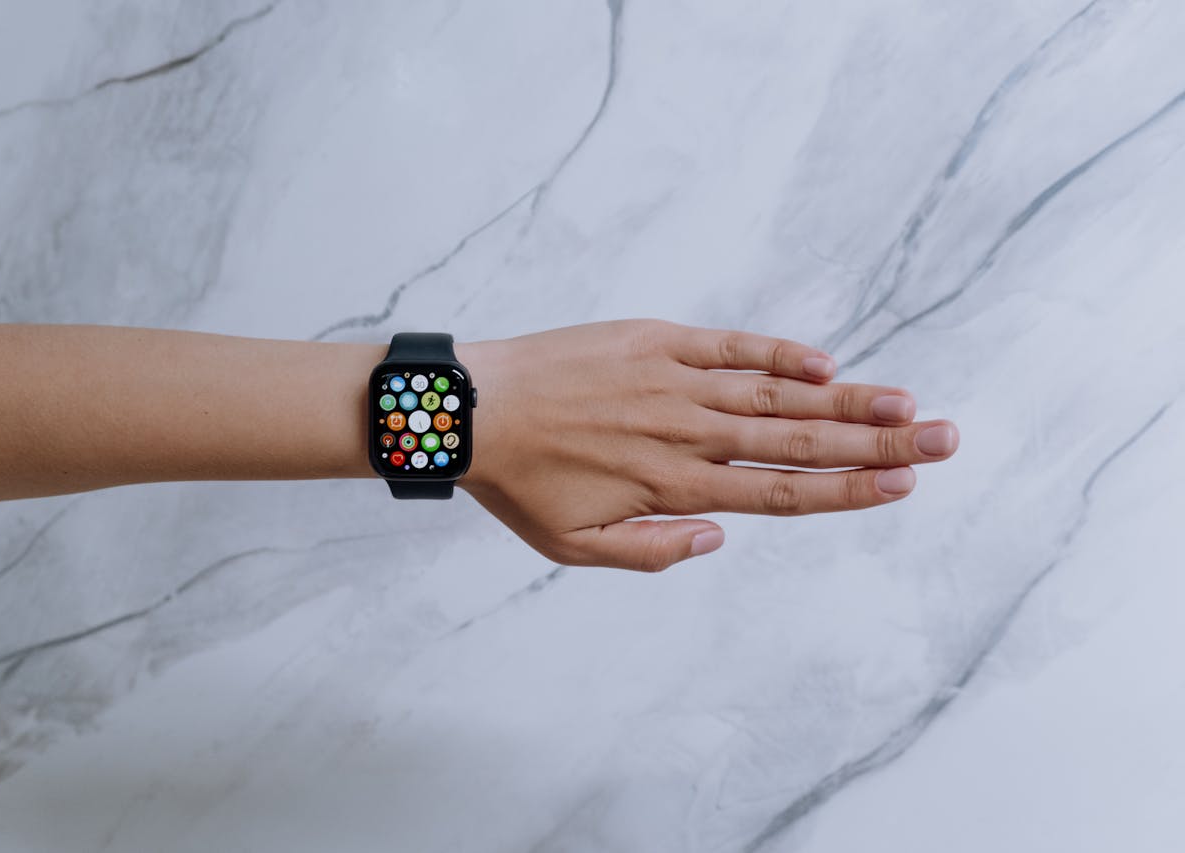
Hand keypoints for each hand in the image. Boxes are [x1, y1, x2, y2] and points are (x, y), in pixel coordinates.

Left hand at [456, 319, 958, 571]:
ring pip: (778, 394)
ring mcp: (676, 382)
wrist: (470, 407)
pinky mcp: (656, 341)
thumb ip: (652, 552)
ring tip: (908, 402)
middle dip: (879, 443)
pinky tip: (825, 361)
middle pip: (801, 441)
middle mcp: (688, 434)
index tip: (904, 485)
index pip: (781, 494)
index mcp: (674, 487)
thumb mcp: (574, 546)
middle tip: (946, 439)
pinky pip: (729, 347)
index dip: (848, 490)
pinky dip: (778, 353)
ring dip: (847, 398)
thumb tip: (720, 541)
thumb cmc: (520, 483)